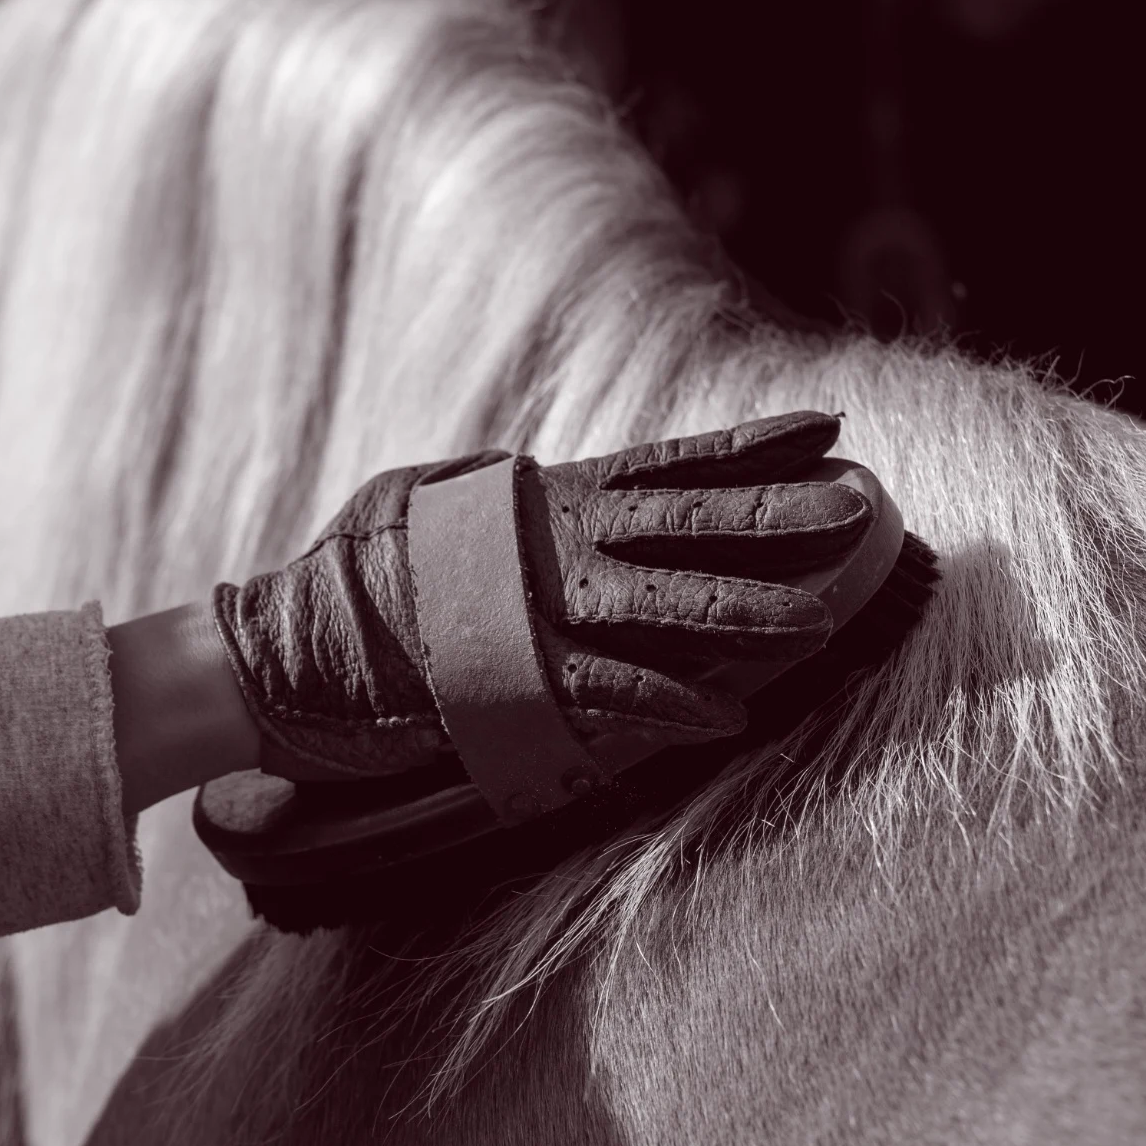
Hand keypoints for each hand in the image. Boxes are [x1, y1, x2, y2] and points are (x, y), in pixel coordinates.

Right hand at [211, 411, 871, 779]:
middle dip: (778, 514)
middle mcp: (551, 543)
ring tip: (826, 616)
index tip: (829, 428)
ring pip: (666, 604)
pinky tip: (731, 717)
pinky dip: (667, 705)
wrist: (282, 651)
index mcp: (541, 497)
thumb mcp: (426, 502)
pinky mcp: (513, 683)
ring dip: (749, 612)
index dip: (752, 446)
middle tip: (863, 505)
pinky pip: (608, 692)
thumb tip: (530, 472)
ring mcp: (535, 611)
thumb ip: (495, 490)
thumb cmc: (351, 577)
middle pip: (687, 521)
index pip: (667, 461)